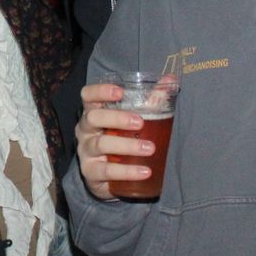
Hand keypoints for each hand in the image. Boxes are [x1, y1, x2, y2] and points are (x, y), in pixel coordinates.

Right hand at [75, 82, 151, 200]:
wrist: (110, 176)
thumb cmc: (121, 138)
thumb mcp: (134, 118)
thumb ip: (151, 100)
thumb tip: (171, 79)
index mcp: (94, 112)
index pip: (88, 96)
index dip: (100, 91)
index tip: (120, 92)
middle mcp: (85, 130)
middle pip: (93, 118)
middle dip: (117, 118)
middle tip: (140, 122)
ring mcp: (85, 151)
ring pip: (100, 144)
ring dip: (127, 145)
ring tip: (150, 149)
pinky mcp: (90, 172)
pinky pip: (106, 171)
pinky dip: (127, 171)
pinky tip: (145, 171)